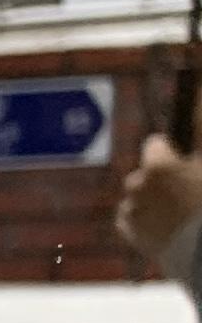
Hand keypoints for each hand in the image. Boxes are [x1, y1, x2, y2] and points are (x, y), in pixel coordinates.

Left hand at [118, 134, 201, 266]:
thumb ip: (199, 129)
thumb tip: (198, 90)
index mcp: (157, 164)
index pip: (155, 144)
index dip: (172, 152)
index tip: (183, 160)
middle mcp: (137, 184)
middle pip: (146, 173)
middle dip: (161, 179)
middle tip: (185, 192)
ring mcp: (131, 209)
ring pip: (139, 196)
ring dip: (152, 200)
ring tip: (178, 214)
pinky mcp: (128, 232)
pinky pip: (131, 218)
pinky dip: (144, 220)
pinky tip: (165, 226)